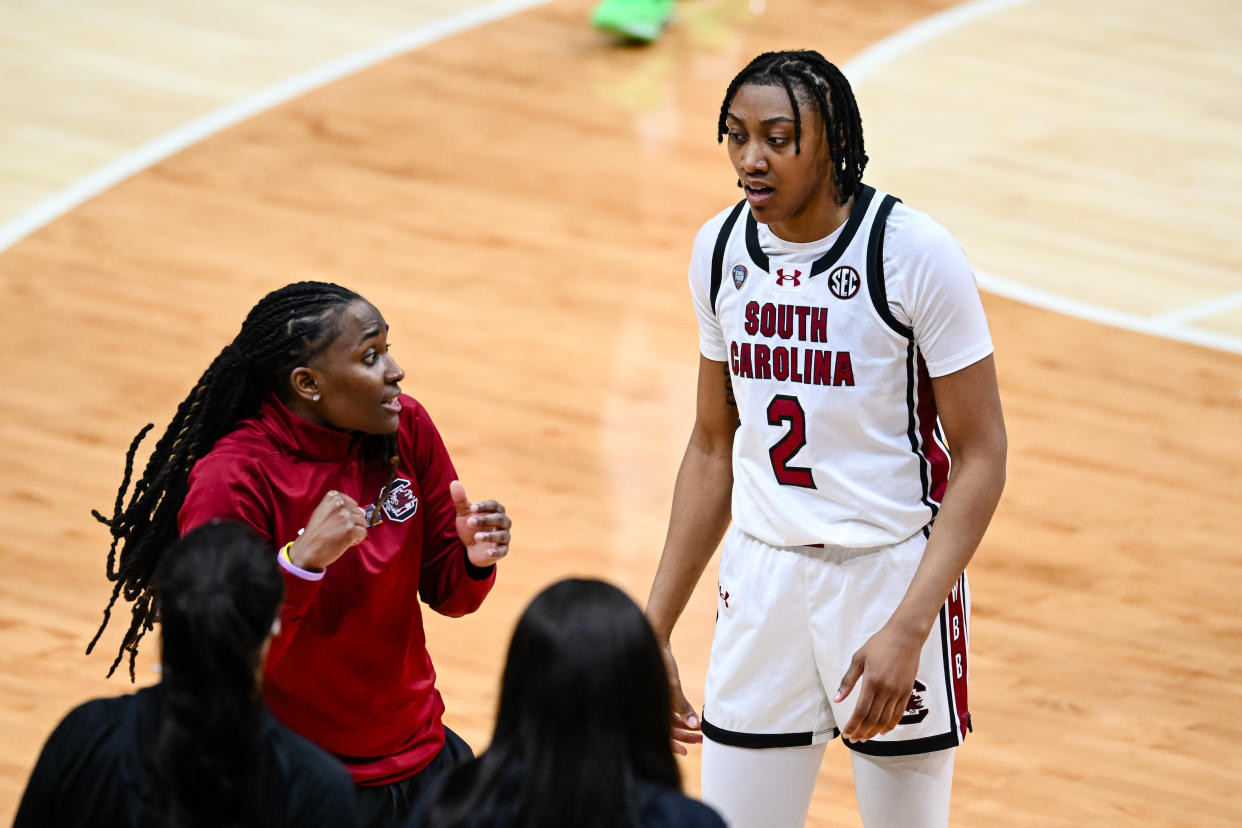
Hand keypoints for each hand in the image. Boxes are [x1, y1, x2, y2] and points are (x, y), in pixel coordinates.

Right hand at [290, 490, 367, 569]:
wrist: (308, 550)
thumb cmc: (316, 534)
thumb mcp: (324, 513)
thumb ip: (343, 510)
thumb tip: (363, 511)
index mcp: (333, 497)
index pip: (352, 504)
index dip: (347, 516)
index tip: (335, 523)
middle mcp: (340, 504)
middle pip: (359, 513)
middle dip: (351, 524)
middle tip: (337, 532)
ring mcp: (345, 516)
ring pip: (362, 523)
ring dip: (354, 532)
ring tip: (340, 537)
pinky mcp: (350, 529)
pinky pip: (363, 533)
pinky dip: (356, 540)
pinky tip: (344, 542)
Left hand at [451, 480, 509, 566]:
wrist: (470, 548)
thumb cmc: (470, 526)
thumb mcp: (464, 513)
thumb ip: (460, 499)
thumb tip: (454, 483)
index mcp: (496, 511)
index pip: (494, 505)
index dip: (484, 506)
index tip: (472, 508)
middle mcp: (503, 523)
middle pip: (499, 519)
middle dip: (486, 520)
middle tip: (470, 522)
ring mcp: (504, 537)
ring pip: (502, 535)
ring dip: (490, 536)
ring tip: (476, 537)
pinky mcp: (502, 551)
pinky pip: (502, 551)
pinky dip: (496, 551)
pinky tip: (488, 552)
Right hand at [659, 641, 701, 754]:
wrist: (652, 641)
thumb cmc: (659, 662)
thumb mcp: (672, 685)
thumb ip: (681, 706)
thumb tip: (695, 726)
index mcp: (648, 707)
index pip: (660, 733)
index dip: (673, 744)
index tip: (687, 751)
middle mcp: (649, 706)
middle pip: (666, 729)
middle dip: (684, 735)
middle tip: (701, 739)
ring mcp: (653, 701)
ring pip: (669, 721)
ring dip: (684, 726)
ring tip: (701, 731)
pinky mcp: (658, 694)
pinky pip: (669, 711)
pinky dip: (680, 716)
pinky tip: (692, 719)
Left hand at [834, 622, 924, 742]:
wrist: (905, 636)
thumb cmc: (880, 644)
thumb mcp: (858, 659)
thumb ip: (848, 681)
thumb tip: (838, 699)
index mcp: (872, 681)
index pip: (860, 711)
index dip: (853, 725)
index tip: (846, 734)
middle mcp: (886, 690)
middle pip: (873, 719)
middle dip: (861, 732)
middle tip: (854, 740)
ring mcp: (898, 692)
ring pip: (885, 719)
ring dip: (874, 732)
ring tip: (865, 738)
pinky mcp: (907, 691)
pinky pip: (898, 714)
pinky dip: (890, 725)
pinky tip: (882, 731)